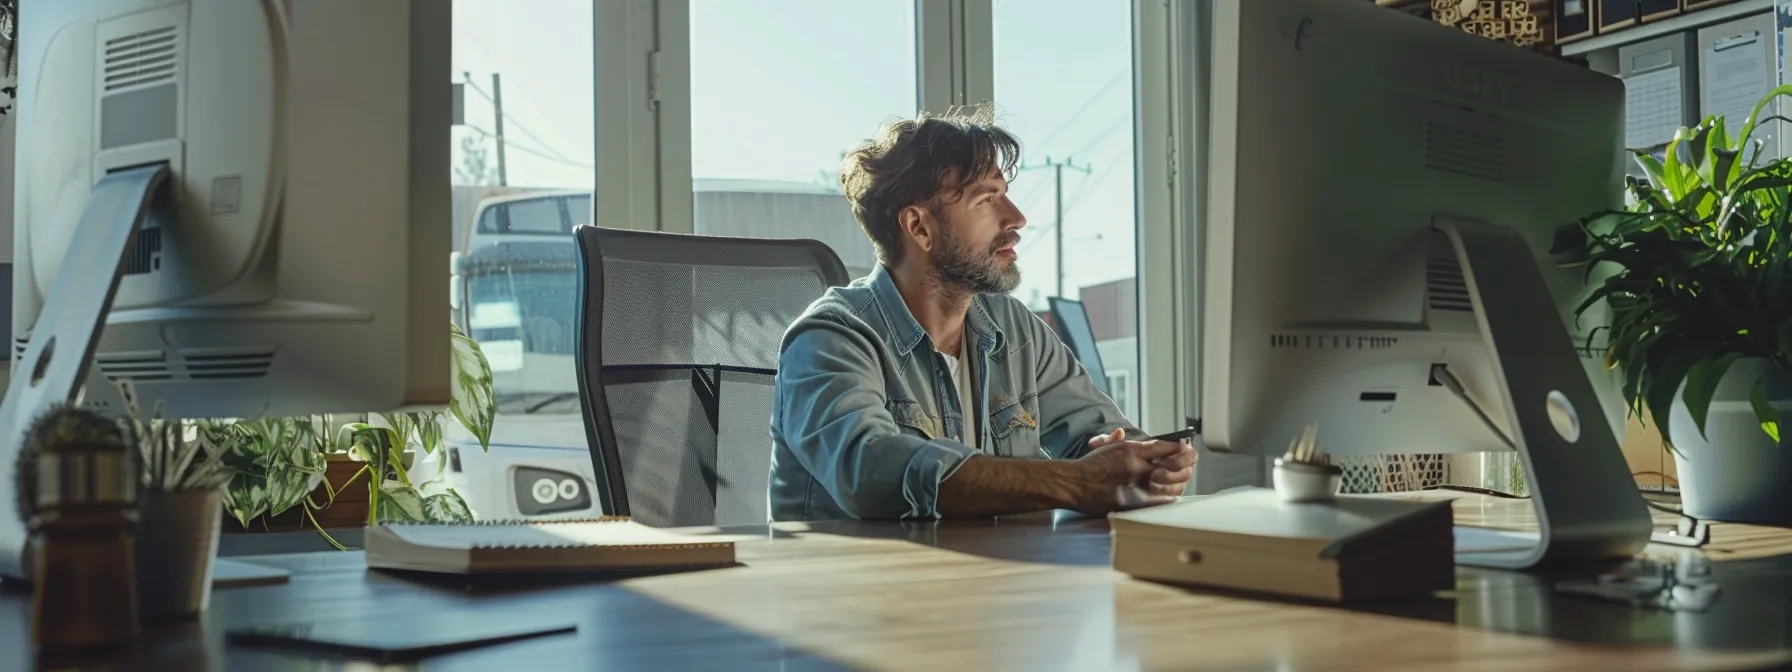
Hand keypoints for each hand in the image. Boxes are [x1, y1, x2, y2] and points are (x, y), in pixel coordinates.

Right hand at [1067, 429, 1196, 514]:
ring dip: (1180, 479)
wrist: (1073, 484)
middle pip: (1174, 463)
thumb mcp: (1102, 447)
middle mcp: (1137, 466)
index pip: (1165, 446)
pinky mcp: (1135, 502)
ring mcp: (1137, 486)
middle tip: (1192, 460)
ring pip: (1171, 483)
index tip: (1186, 447)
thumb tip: (1120, 432)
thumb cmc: (1087, 467)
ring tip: (1184, 476)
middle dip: (1186, 461)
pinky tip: (1174, 492)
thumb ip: (1115, 439)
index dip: (1180, 446)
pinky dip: (1170, 495)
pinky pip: (1162, 500)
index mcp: (1131, 450)